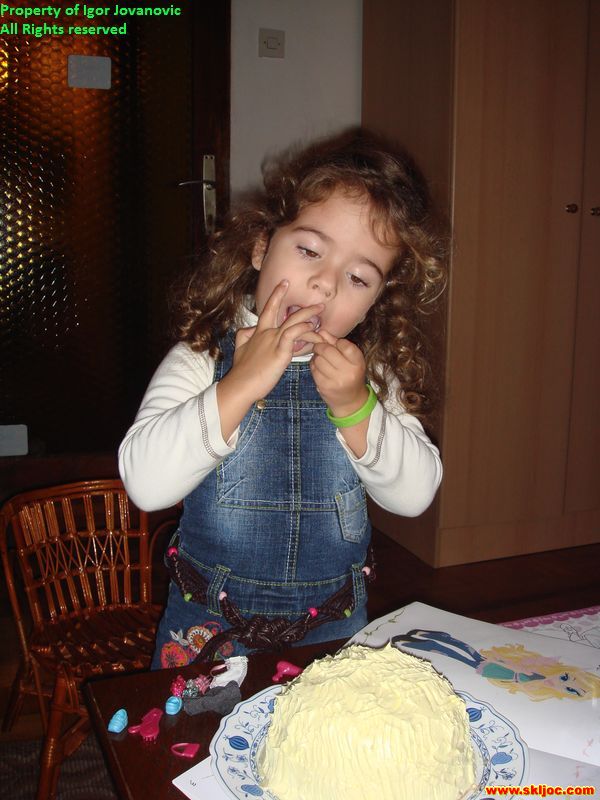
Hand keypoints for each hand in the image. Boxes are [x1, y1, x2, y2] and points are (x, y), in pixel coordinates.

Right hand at [229, 280, 323, 402]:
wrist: (240, 385)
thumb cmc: (241, 370)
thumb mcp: (240, 349)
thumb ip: (245, 336)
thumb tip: (250, 328)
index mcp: (258, 333)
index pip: (268, 309)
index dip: (276, 295)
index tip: (284, 283)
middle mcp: (266, 333)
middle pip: (280, 310)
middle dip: (291, 297)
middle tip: (302, 288)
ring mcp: (273, 341)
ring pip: (293, 321)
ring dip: (308, 314)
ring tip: (320, 310)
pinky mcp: (280, 352)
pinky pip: (294, 335)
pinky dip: (305, 330)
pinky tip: (313, 330)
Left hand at [310, 329, 368, 416]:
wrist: (350, 401)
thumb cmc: (350, 375)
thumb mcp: (350, 359)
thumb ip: (336, 343)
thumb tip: (321, 331)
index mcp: (358, 363)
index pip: (345, 344)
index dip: (336, 342)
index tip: (336, 344)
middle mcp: (348, 372)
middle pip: (327, 350)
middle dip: (321, 347)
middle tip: (321, 348)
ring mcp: (336, 380)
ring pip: (318, 359)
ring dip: (317, 357)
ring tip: (322, 360)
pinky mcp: (324, 386)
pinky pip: (313, 369)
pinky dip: (314, 366)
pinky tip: (319, 369)